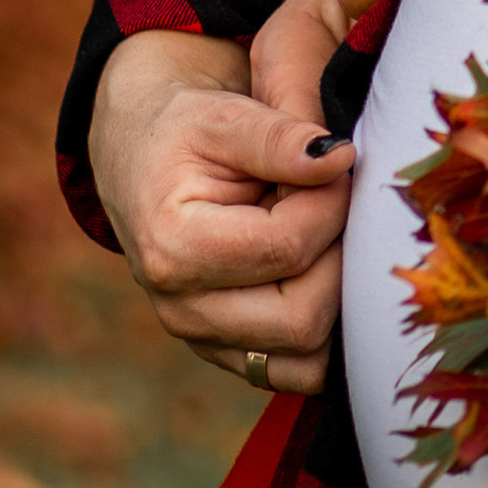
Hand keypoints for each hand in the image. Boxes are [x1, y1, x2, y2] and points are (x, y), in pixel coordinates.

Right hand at [87, 0, 387, 397]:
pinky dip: (326, 329)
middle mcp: (182, 311)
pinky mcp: (229, 355)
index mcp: (173, 250)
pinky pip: (299, 370)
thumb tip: (341, 158)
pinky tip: (322, 271)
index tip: (332, 165)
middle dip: (337, 255)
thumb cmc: (187, 132)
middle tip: (329, 205)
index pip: (289, 248)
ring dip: (335, 296)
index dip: (329, 202)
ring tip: (321, 237)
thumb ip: (280, 136)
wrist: (146, 159)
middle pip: (303, 318)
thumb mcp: (226, 117)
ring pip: (307, 357)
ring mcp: (204, 342)